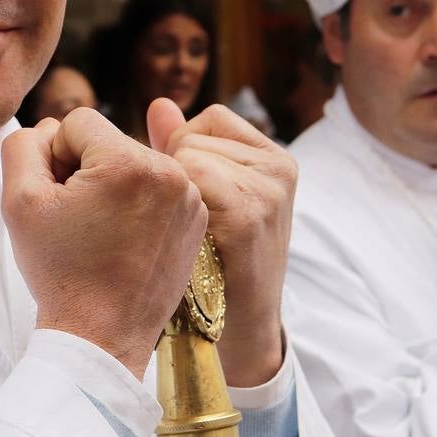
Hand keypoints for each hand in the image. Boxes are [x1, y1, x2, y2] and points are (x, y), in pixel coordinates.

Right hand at [2, 107, 207, 378]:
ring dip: (112, 186)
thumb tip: (49, 129)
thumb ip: (23, 146)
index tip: (60, 200)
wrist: (102, 336)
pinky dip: (138, 205)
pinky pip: (158, 188)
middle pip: (109, 141)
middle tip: (78, 221)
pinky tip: (124, 240)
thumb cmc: (61, 273)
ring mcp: (190, 196)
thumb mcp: (19, 201)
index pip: (78, 122)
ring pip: (133, 163)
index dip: (55, 157)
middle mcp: (170, 171)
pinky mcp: (197, 218)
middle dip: (86, 170)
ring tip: (101, 233)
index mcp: (128, 162)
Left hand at [148, 99, 295, 386]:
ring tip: (190, 235)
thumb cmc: (215, 265)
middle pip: (194, 137)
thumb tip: (159, 104)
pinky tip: (192, 240)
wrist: (241, 332)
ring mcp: (269, 191)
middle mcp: (278, 167)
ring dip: (175, 196)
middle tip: (187, 222)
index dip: (182, 151)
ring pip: (188, 158)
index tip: (188, 197)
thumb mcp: (208, 200)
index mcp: (273, 157)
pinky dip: (182, 208)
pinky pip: (194, 180)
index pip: (209, 118)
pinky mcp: (251, 216)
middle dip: (175, 173)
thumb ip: (183, 149)